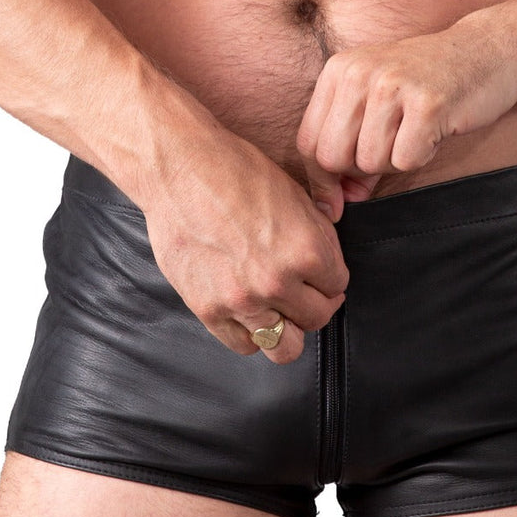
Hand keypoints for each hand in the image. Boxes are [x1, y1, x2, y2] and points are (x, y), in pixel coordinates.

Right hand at [142, 125, 348, 363]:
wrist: (178, 169)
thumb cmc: (234, 172)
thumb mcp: (294, 195)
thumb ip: (319, 236)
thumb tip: (332, 266)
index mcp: (306, 251)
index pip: (337, 286)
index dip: (330, 279)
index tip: (319, 275)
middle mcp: (277, 282)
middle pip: (316, 318)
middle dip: (314, 304)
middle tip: (303, 293)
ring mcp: (242, 301)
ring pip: (286, 347)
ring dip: (288, 330)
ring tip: (279, 312)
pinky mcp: (210, 310)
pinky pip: (245, 345)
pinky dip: (252, 334)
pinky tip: (250, 314)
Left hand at [297, 16, 516, 220]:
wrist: (486, 50)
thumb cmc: (426, 87)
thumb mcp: (377, 110)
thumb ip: (350, 154)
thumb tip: (331, 207)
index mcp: (338, 71)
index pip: (308, 144)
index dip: (323, 180)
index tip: (340, 197)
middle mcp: (358, 73)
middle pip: (333, 158)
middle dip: (358, 172)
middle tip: (389, 151)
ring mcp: (392, 86)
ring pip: (370, 163)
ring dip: (395, 162)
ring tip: (415, 133)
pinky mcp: (427, 103)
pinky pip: (406, 161)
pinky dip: (422, 157)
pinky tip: (434, 131)